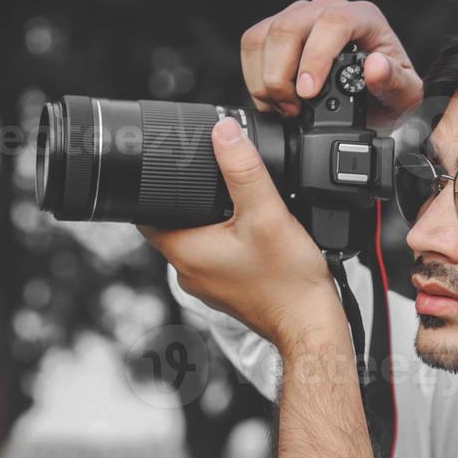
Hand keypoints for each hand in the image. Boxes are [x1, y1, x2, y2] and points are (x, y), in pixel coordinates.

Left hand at [140, 117, 341, 348]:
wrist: (312, 326)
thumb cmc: (289, 282)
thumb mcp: (267, 214)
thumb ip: (244, 169)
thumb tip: (224, 132)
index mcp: (185, 252)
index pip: (144, 214)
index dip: (154, 186)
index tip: (170, 167)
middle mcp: (189, 272)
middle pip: (172, 223)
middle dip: (189, 199)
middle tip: (212, 178)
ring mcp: (208, 285)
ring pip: (197, 239)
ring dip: (211, 220)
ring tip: (236, 204)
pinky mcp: (228, 290)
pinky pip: (216, 256)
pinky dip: (228, 240)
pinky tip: (252, 233)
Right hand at [241, 0, 423, 124]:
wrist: (373, 99)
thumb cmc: (388, 93)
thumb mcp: (404, 96)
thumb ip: (395, 82)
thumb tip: (375, 66)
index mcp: (363, 17)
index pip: (333, 22)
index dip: (315, 57)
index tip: (308, 93)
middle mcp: (329, 9)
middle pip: (289, 27)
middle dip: (282, 75)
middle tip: (294, 109)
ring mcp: (300, 15)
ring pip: (264, 35)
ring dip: (265, 77)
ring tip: (285, 107)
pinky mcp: (278, 29)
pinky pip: (253, 43)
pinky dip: (255, 75)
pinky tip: (274, 98)